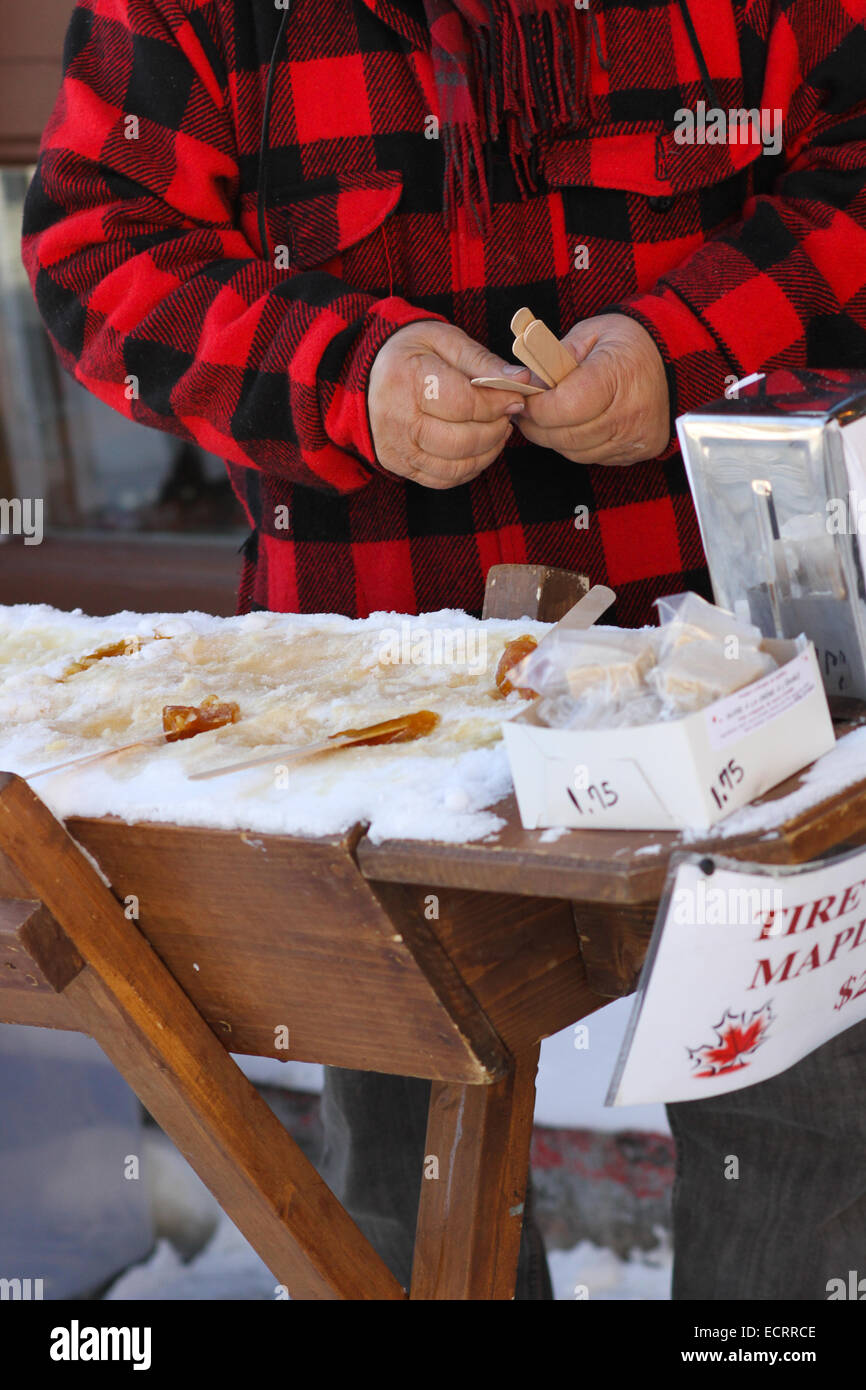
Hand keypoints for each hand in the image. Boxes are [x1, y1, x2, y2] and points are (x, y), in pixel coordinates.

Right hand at [368, 321, 530, 488]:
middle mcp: (397, 419)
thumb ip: (482, 361)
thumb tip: (520, 379)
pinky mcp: (398, 465)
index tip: (516, 397)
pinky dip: (469, 468)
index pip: (464, 404)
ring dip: (487, 452)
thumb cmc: (411, 352)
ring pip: (455, 465)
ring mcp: (396, 447)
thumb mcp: (445, 340)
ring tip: (496, 430)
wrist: (369, 373)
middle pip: (461, 441)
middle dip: (495, 430)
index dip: (498, 404)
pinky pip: (443, 479)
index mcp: (406, 380)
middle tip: (506, 415)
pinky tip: (479, 448)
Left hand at [515, 314, 669, 464]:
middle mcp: (630, 413)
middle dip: (537, 425)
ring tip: (549, 417)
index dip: (536, 406)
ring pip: (576, 452)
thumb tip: (527, 385)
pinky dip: (578, 445)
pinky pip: (594, 457)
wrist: (674, 355)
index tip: (525, 398)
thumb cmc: (629, 340)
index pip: (564, 406)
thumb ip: (555, 357)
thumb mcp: (590, 332)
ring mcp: (636, 437)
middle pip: (566, 435)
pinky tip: (576, 425)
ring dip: (555, 438)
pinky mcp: (639, 451)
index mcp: (618, 376)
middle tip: (526, 410)